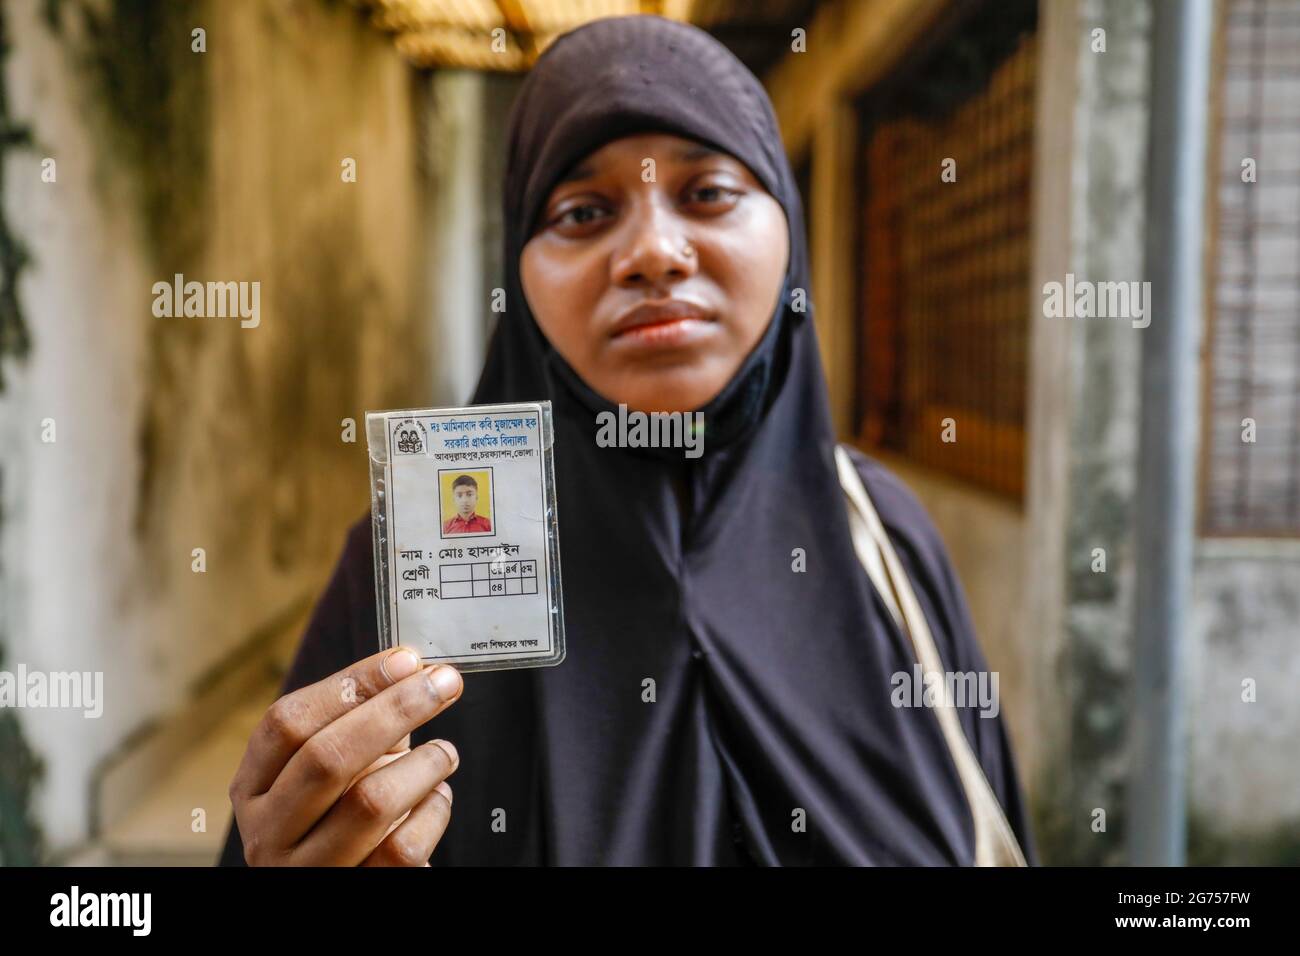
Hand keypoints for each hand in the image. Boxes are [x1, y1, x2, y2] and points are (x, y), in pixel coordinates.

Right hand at [228, 647, 462, 864]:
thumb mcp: (335, 769)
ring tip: (445, 753)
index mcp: (252, 789)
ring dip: (423, 763)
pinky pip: (403, 848)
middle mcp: (268, 833)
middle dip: (395, 709)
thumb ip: (360, 722)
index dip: (351, 683)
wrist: (346, 886)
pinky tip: (437, 798)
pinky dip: (434, 812)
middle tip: (443, 684)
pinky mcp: (354, 893)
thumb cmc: (343, 816)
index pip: (287, 722)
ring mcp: (306, 872)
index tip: (406, 660)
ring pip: (370, 802)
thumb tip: (409, 668)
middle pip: (327, 756)